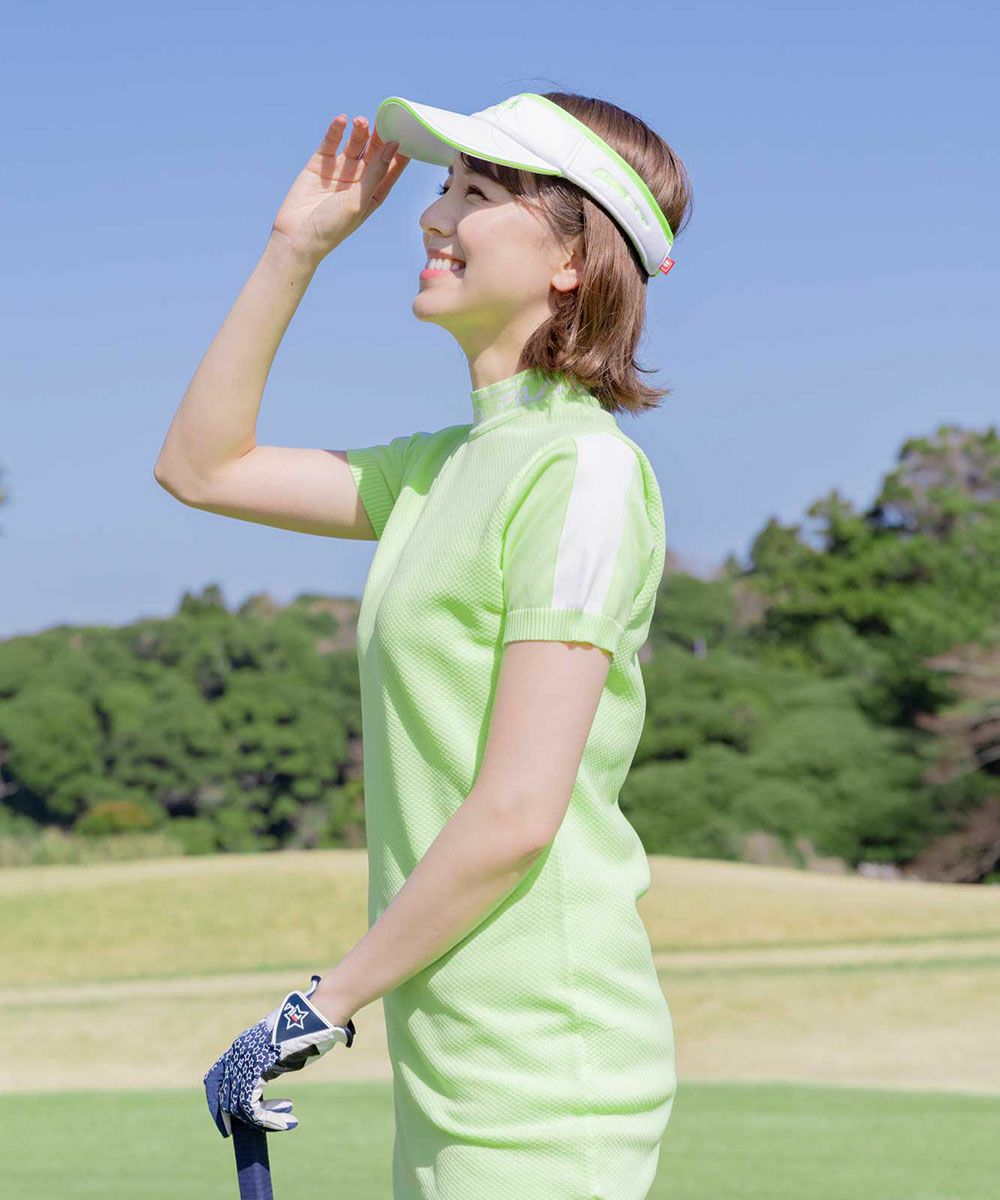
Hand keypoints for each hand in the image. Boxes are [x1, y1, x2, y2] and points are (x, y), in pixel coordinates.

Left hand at [203, 973, 355, 1136]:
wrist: (319, 1014)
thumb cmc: (308, 1028)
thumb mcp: (280, 1046)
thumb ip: (268, 1060)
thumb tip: (266, 1075)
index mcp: (242, 1045)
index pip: (215, 1077)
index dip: (216, 1103)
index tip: (226, 1123)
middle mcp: (239, 1052)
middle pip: (225, 1096)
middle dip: (237, 1118)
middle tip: (261, 1127)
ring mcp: (246, 1060)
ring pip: (240, 1105)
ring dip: (263, 1120)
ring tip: (287, 1121)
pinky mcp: (258, 1069)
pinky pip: (253, 1107)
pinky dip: (269, 1120)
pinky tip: (289, 1122)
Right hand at [271, 113, 409, 261]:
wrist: (297, 236)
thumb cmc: (333, 227)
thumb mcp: (359, 201)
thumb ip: (376, 173)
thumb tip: (393, 146)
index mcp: (374, 194)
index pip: (392, 169)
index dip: (400, 153)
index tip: (410, 133)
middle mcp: (359, 181)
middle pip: (374, 153)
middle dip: (380, 137)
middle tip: (385, 121)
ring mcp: (339, 171)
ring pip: (354, 145)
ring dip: (359, 132)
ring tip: (361, 121)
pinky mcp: (320, 164)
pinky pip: (330, 143)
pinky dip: (336, 131)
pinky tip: (342, 120)